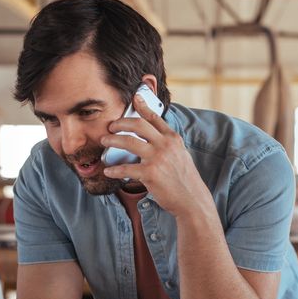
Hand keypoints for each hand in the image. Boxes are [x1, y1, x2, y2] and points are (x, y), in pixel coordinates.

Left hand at [101, 94, 212, 217]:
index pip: (155, 118)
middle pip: (138, 125)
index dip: (143, 106)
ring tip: (105, 142)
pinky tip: (108, 171)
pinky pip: (126, 168)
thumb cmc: (185, 180)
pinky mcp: (150, 174)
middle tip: (111, 127)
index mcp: (173, 139)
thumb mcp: (180, 155)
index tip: (135, 98)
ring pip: (128, 142)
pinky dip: (114, 169)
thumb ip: (167, 144)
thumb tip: (152, 138)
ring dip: (113, 140)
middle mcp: (165, 145)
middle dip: (120, 123)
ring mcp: (157, 158)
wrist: (192, 200)